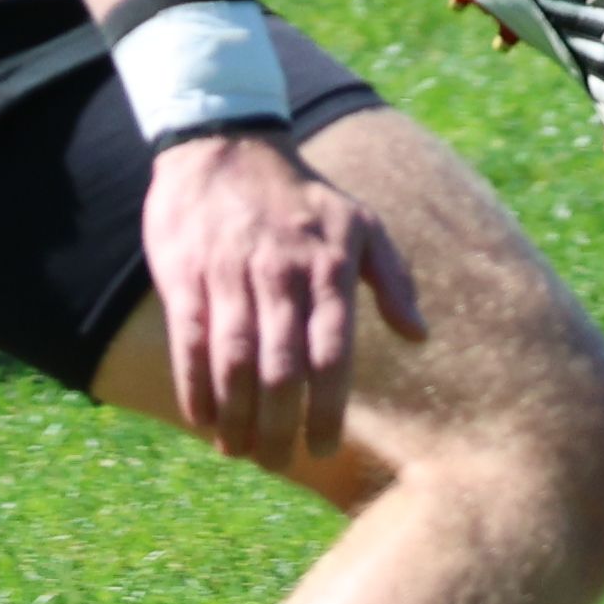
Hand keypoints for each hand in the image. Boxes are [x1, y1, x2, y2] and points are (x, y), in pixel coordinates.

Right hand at [144, 128, 421, 473]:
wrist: (224, 142)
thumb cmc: (301, 195)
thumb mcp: (361, 224)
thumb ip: (393, 280)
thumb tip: (418, 335)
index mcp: (327, 269)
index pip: (330, 354)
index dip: (325, 408)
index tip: (322, 447)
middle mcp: (279, 275)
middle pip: (280, 369)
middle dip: (279, 425)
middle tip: (278, 461)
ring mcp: (228, 274)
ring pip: (232, 361)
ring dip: (235, 415)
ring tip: (240, 451)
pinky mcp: (184, 273)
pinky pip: (190, 340)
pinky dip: (194, 385)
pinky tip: (202, 418)